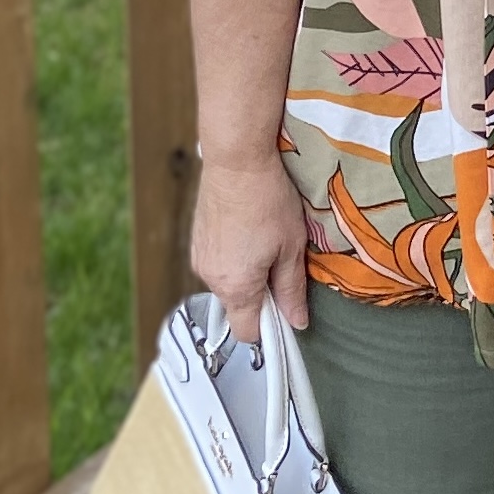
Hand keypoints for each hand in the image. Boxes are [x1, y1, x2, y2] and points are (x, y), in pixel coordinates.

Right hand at [190, 156, 310, 340]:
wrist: (236, 160)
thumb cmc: (268, 200)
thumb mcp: (291, 247)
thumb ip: (291, 290)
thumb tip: (296, 322)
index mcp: (236, 286)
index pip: (247, 333)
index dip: (269, 327)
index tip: (285, 311)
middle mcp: (210, 278)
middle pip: (238, 307)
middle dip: (260, 295)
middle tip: (280, 263)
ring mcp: (199, 258)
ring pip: (228, 284)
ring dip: (246, 274)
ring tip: (264, 240)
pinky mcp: (196, 241)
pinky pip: (218, 264)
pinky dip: (233, 257)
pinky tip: (247, 231)